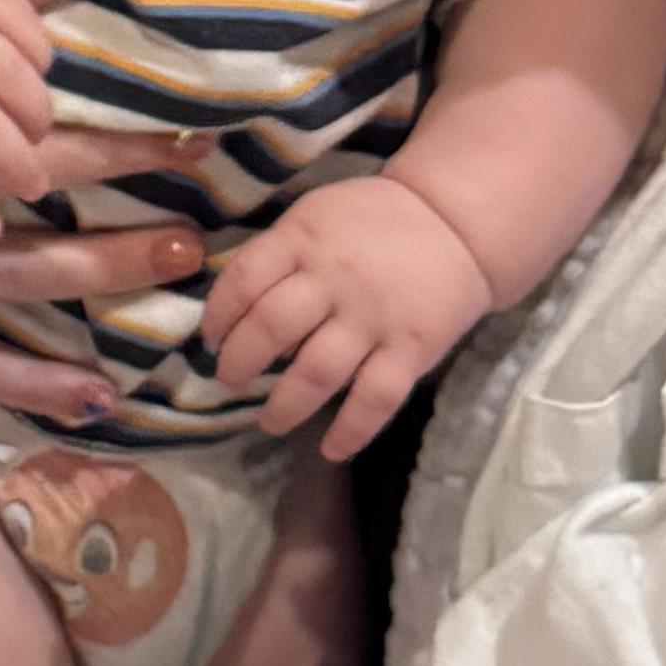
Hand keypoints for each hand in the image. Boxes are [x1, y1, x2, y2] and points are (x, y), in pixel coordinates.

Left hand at [199, 173, 495, 459]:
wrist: (454, 220)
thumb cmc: (372, 220)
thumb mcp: (315, 215)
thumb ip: (278, 255)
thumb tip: (234, 312)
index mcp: (303, 239)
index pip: (243, 280)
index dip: (218, 316)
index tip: (211, 339)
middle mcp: (333, 279)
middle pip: (271, 328)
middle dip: (240, 363)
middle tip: (230, 380)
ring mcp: (373, 317)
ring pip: (317, 372)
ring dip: (285, 406)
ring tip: (270, 421)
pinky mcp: (411, 348)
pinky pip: (377, 397)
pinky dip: (352, 430)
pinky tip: (332, 449)